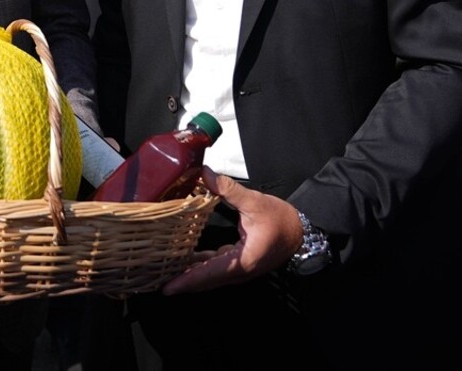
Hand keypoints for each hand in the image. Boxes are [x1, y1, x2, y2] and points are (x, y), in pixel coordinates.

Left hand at [161, 167, 303, 295]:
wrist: (303, 232)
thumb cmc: (281, 220)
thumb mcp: (255, 202)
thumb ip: (228, 190)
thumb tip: (205, 174)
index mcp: (243, 261)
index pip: (210, 274)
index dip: (188, 280)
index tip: (168, 287)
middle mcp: (240, 271)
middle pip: (206, 280)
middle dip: (182, 282)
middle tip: (158, 280)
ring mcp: (240, 269)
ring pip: (210, 276)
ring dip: (189, 275)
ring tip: (166, 271)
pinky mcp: (239, 263)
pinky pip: (216, 268)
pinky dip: (200, 266)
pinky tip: (186, 259)